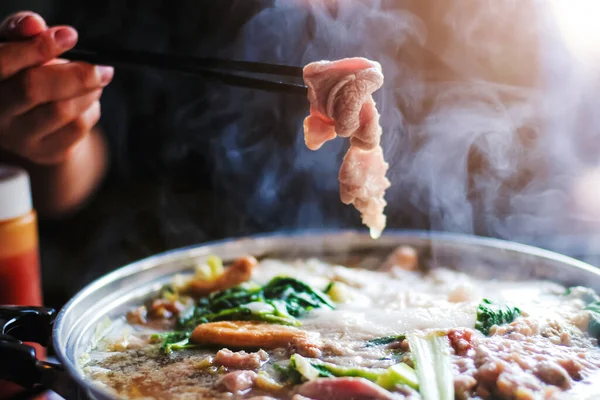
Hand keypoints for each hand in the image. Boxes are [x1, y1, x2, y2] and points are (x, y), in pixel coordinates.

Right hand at [0, 12, 113, 164]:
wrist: (31, 118)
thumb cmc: (22, 71)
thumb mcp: (16, 46)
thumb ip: (22, 31)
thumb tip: (36, 24)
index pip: (3, 62)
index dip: (38, 47)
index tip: (69, 36)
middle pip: (34, 88)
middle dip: (75, 73)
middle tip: (103, 67)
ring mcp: (19, 137)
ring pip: (61, 110)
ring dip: (89, 91)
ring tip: (96, 80)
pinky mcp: (45, 152)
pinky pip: (78, 128)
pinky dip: (91, 109)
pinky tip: (88, 102)